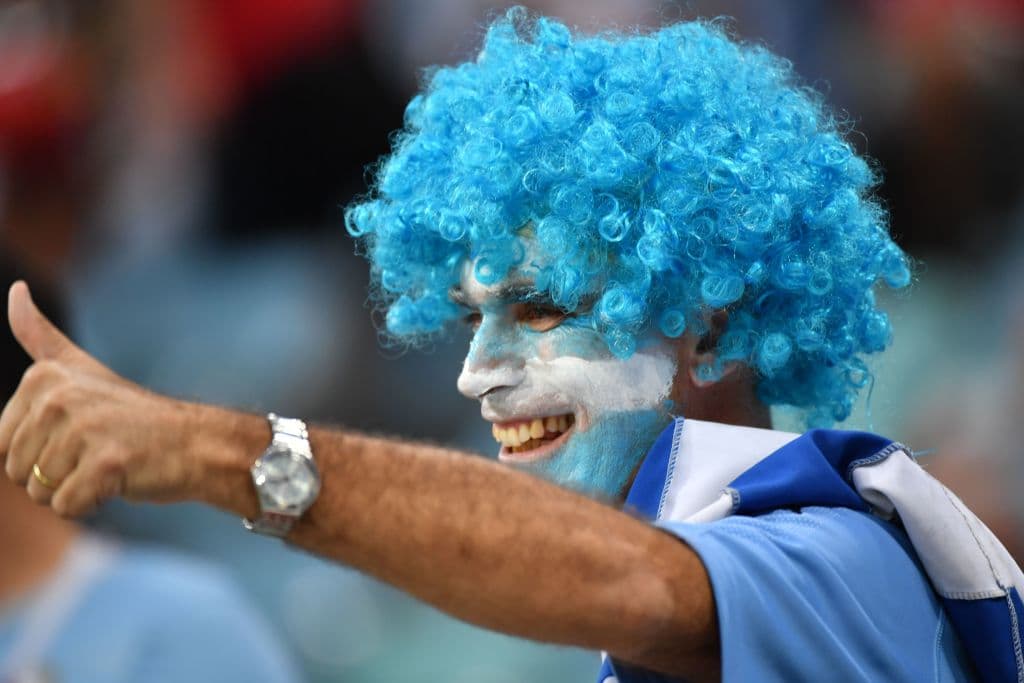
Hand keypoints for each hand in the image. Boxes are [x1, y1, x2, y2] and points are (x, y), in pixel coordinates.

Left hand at [1, 281, 201, 515]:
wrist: (195, 442)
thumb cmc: (135, 415)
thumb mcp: (83, 368)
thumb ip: (40, 335)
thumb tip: (14, 291)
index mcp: (44, 377)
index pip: (2, 445)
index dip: (39, 452)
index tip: (80, 434)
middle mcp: (58, 397)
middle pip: (17, 471)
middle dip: (54, 476)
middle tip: (97, 453)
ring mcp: (82, 430)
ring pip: (39, 493)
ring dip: (73, 491)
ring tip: (108, 466)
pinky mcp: (104, 464)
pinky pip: (66, 507)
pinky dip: (90, 506)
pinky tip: (117, 482)